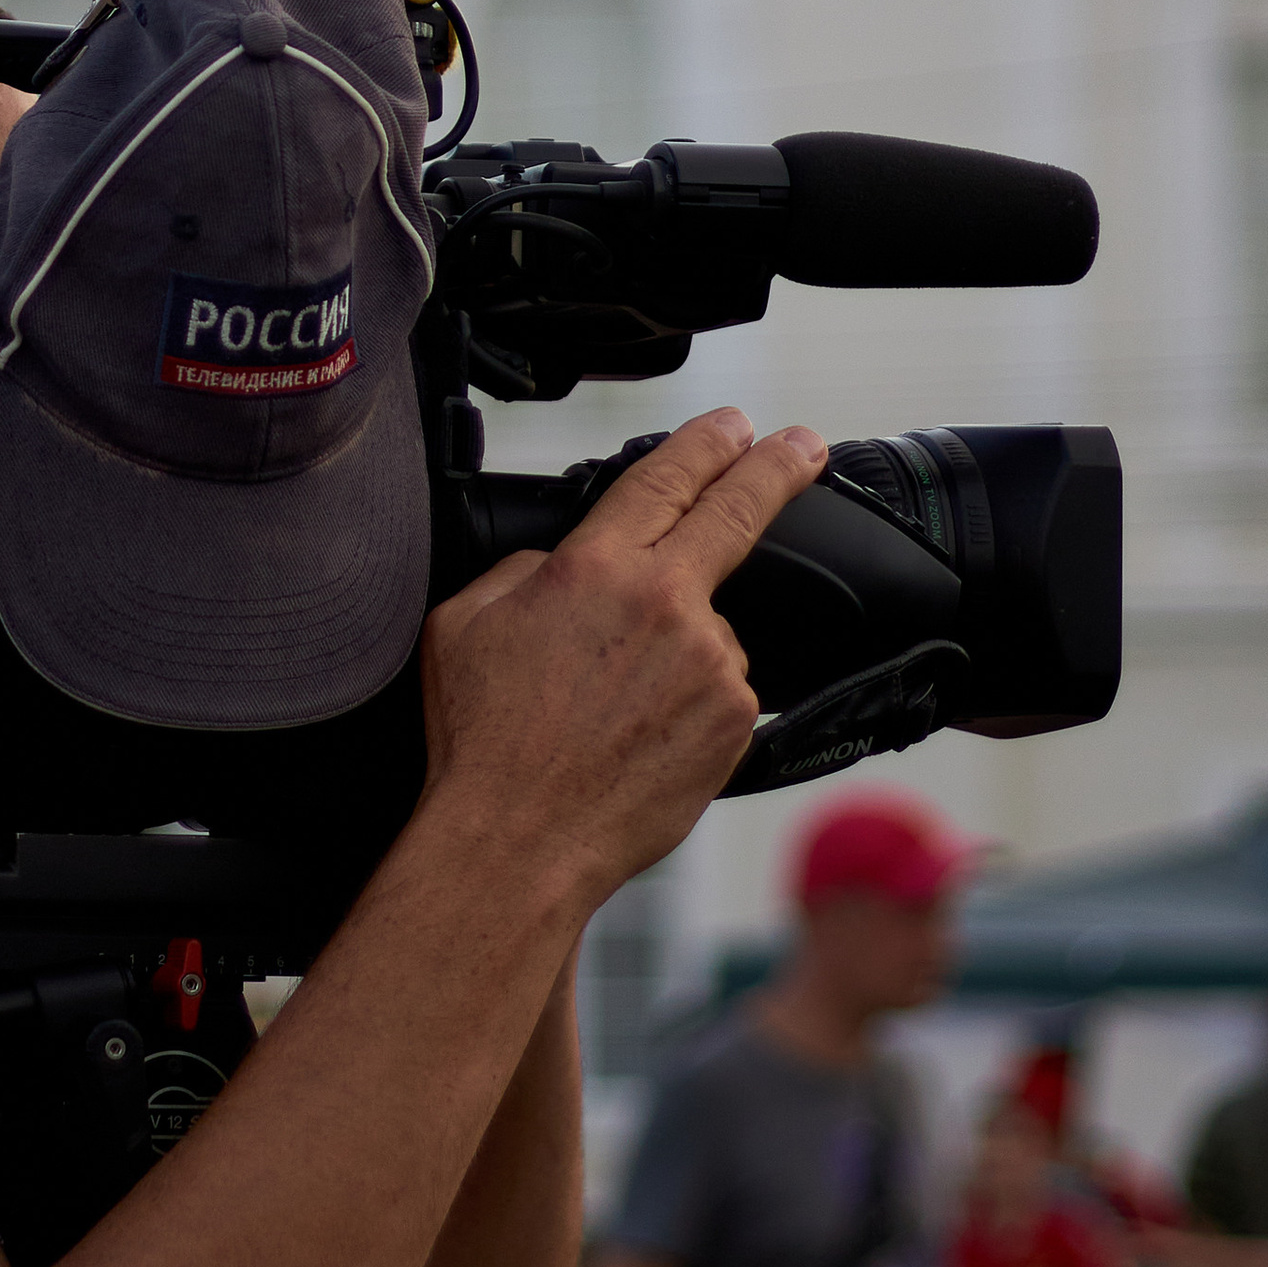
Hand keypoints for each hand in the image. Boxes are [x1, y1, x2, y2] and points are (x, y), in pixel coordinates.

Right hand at [419, 410, 823, 916]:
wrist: (519, 842)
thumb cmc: (482, 741)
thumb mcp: (463, 623)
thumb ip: (524, 572)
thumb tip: (563, 565)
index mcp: (595, 567)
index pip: (665, 477)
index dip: (707, 441)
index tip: (736, 424)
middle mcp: (665, 604)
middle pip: (736, 513)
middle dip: (777, 466)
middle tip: (804, 444)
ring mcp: (709, 663)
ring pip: (710, 629)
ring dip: (680, 650)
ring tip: (613, 709)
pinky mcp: (733, 721)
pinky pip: (719, 691)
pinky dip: (689, 704)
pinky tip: (639, 738)